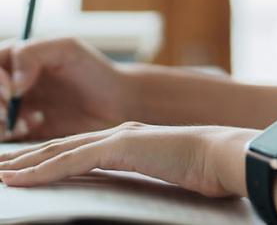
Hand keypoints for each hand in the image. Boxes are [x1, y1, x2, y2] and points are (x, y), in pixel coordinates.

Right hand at [0, 38, 132, 140]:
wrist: (118, 102)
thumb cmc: (96, 72)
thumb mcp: (67, 49)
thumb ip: (33, 53)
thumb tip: (12, 84)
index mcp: (21, 59)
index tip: (14, 92)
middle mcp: (17, 82)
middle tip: (11, 111)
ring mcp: (23, 107)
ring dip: (0, 122)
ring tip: (25, 122)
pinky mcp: (31, 129)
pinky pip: (6, 134)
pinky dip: (9, 134)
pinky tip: (32, 128)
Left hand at [0, 122, 257, 197]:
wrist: (216, 153)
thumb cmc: (195, 164)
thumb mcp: (158, 168)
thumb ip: (139, 170)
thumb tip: (130, 181)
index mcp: (124, 139)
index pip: (78, 150)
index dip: (49, 158)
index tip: (26, 168)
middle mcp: (115, 134)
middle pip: (62, 146)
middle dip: (28, 158)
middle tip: (2, 167)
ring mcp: (116, 138)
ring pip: (60, 151)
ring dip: (27, 164)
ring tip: (1, 174)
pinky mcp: (120, 148)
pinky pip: (73, 162)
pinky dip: (44, 171)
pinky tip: (20, 180)